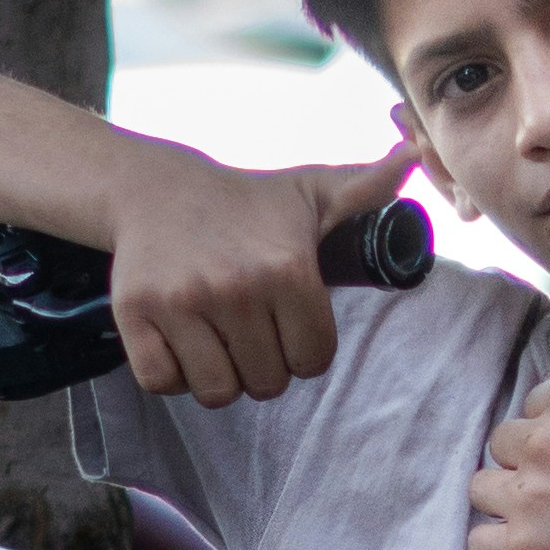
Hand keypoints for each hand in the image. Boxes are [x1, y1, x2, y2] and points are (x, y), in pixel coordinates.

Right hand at [106, 130, 420, 406]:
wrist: (155, 189)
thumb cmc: (246, 203)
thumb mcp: (311, 192)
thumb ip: (368, 188)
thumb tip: (415, 158)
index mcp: (287, 267)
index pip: (313, 359)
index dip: (303, 348)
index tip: (287, 322)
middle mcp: (235, 286)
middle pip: (267, 382)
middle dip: (263, 364)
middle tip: (248, 327)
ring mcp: (181, 302)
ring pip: (217, 391)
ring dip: (220, 375)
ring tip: (217, 336)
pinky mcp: (135, 313)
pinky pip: (164, 382)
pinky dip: (173, 374)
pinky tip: (181, 341)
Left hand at [467, 263, 549, 549]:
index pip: (539, 402)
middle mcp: (541, 440)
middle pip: (507, 441)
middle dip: (532, 459)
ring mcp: (526, 495)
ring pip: (483, 486)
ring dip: (508, 498)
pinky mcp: (521, 547)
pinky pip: (479, 540)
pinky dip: (498, 543)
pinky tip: (533, 544)